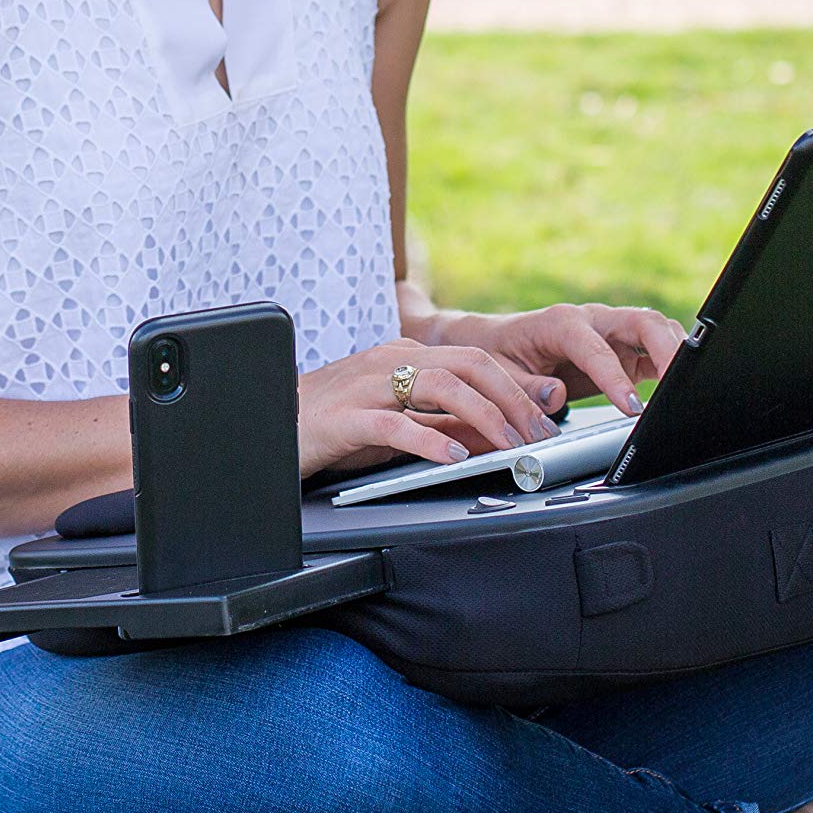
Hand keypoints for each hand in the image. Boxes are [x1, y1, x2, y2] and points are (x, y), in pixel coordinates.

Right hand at [296, 337, 563, 482]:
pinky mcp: (345, 417)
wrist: (267, 427)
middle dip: (512, 399)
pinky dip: (430, 439)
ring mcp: (366, 386)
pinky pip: (396, 423)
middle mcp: (389, 361)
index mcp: (403, 355)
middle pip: (468, 365)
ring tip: (507, 445)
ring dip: (484, 416)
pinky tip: (452, 456)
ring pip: (441, 385)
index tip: (545, 420)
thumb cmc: (331, 426)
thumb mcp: (396, 420)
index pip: (475, 360)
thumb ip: (442, 421)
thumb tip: (495, 432)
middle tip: (538, 435)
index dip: (517, 389)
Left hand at [439, 302, 689, 420]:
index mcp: (560, 322)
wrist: (495, 342)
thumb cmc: (498, 353)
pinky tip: (679, 385)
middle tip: (679, 385)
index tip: (630, 406)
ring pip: (655, 330)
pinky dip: (671, 364)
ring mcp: (610, 332)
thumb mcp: (499, 372)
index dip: (615, 377)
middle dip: (666, 350)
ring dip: (675, 352)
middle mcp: (591, 320)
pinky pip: (654, 350)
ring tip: (688, 384)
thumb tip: (555, 396)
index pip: (595, 347)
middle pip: (641, 322)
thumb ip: (524, 386)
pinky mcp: (621, 349)